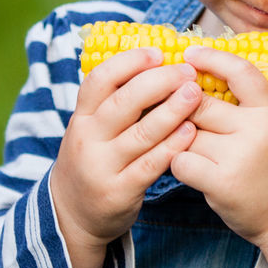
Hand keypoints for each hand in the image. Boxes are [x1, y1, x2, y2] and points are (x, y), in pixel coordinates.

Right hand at [51, 46, 201, 267]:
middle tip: (187, 72)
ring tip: (195, 94)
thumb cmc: (94, 158)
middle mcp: (88, 139)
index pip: (99, 80)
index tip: (157, 53)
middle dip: (158, 82)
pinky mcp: (119, 191)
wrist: (72, 214)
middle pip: (123, 103)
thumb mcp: (91, 128)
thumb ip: (115, 100)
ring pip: (141, 133)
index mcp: (81, 116)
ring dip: (172, 111)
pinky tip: (191, 131)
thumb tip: (155, 60)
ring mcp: (102, 166)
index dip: (129, 62)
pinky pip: (149, 165)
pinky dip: (172, 147)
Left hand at [170, 46, 267, 267]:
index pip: (241, 72)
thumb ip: (242, 109)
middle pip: (200, 104)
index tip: (190, 53)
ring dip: (179, 140)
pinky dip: (178, 163)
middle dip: (182, 108)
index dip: (213, 58)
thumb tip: (194, 85)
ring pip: (185, 133)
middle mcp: (255, 130)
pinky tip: (191, 170)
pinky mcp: (221, 182)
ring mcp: (238, 156)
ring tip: (192, 149)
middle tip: (172, 111)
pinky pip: (180, 161)